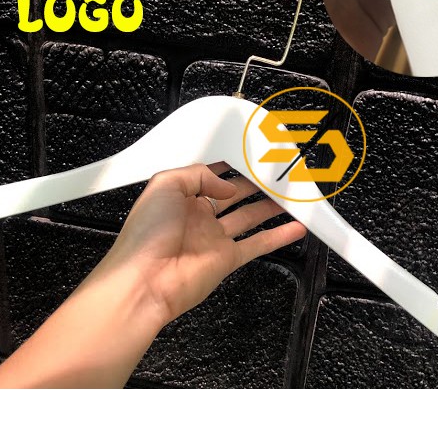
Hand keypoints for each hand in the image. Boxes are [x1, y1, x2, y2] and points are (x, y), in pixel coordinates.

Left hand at [85, 162, 306, 325]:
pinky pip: (257, 244)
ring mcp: (213, 238)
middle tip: (275, 172)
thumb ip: (198, 175)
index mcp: (180, 197)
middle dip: (254, 183)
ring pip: (249, 217)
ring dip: (269, 207)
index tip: (249, 155)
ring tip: (289, 194)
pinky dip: (277, 237)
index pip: (210, 175)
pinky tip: (293, 227)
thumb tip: (226, 185)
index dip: (229, 165)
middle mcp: (197, 216)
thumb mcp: (165, 184)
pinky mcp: (226, 259)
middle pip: (234, 194)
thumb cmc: (144, 235)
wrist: (145, 282)